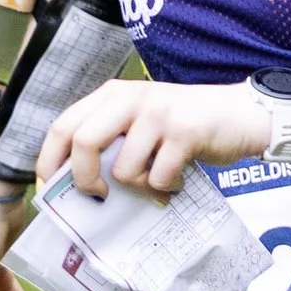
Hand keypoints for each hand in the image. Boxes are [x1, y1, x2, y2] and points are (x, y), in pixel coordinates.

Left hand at [39, 79, 264, 200]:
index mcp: (112, 94)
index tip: (50, 190)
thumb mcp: (139, 121)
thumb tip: (72, 183)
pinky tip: (177, 179)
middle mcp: (131, 98)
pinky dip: (165, 189)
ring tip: (156, 182)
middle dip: (84, 180)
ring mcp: (158, 113)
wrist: (241, 115)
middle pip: (83, 142)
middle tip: (98, 196)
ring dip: (138, 188)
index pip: (63, 126)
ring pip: (123, 168)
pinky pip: (158, 177)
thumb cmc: (183, 126)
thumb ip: (109, 139)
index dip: (49, 161)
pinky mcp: (185, 132)